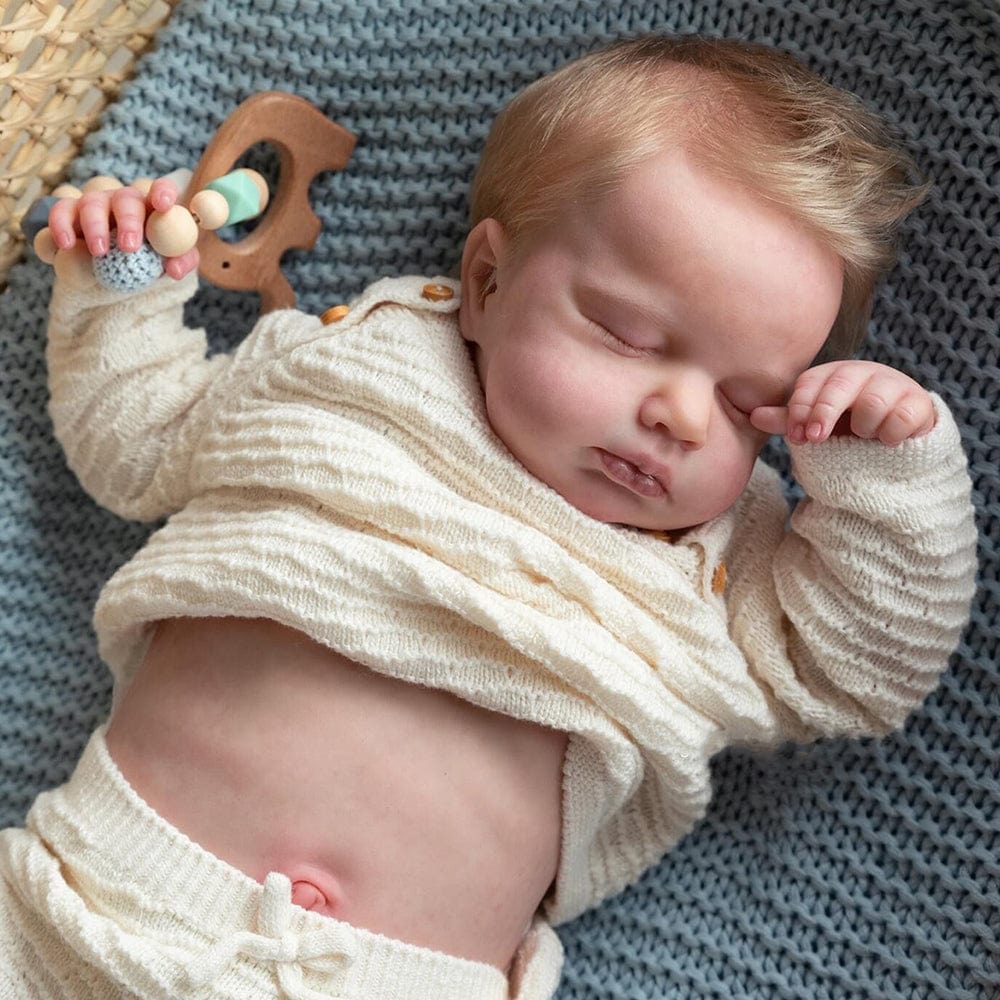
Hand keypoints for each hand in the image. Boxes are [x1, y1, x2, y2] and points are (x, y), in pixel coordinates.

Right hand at [46, 176, 198, 279]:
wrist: (118, 270)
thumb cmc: (150, 260)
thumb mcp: (170, 262)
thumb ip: (180, 262)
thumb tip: (174, 269)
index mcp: (152, 207)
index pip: (161, 189)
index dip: (163, 192)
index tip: (163, 205)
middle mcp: (124, 200)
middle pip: (125, 198)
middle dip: (128, 221)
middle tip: (130, 246)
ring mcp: (97, 203)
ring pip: (92, 202)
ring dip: (95, 226)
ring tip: (100, 251)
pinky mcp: (70, 212)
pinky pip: (62, 210)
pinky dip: (61, 225)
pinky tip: (67, 244)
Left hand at [750, 360, 935, 445]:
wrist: (896, 439)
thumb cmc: (848, 427)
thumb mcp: (816, 424)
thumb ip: (790, 421)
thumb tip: (754, 416)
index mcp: (832, 375)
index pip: (810, 383)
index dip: (800, 408)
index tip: (797, 436)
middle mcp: (861, 373)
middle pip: (839, 384)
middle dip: (824, 412)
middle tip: (814, 438)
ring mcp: (893, 384)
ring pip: (872, 402)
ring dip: (864, 427)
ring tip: (864, 437)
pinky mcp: (918, 402)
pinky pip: (902, 418)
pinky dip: (891, 435)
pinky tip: (888, 441)